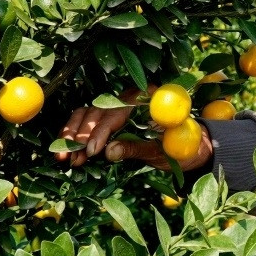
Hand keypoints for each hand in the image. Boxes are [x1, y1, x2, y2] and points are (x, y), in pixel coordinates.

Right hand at [54, 100, 214, 171]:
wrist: (191, 148)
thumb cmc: (182, 148)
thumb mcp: (162, 150)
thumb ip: (136, 148)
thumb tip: (108, 152)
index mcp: (147, 100)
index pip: (117, 113)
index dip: (101, 131)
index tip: (92, 151)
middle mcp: (129, 97)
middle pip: (97, 112)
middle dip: (81, 136)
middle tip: (71, 157)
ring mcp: (117, 106)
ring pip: (86, 115)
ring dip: (72, 136)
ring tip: (64, 157)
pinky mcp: (110, 117)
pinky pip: (86, 121)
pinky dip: (74, 135)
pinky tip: (66, 150)